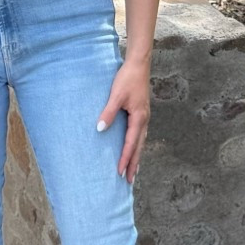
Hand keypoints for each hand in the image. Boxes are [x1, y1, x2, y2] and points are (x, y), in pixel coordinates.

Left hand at [97, 51, 151, 184]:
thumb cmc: (128, 79)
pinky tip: (133, 148)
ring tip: (133, 170)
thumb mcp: (116, 95)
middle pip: (139, 147)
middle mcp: (144, 120)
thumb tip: (100, 129)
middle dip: (134, 164)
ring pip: (141, 141)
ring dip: (136, 156)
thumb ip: (108, 113)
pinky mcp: (142, 112)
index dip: (126, 159)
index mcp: (139, 118)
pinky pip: (140, 134)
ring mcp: (144, 117)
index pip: (131, 143)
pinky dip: (137, 145)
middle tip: (129, 180)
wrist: (139, 64)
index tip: (120, 173)